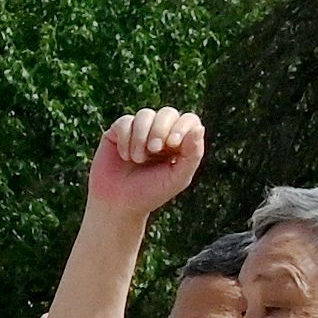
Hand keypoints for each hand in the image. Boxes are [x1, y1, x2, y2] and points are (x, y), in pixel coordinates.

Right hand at [90, 107, 206, 217]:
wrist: (118, 204)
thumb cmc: (151, 193)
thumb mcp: (178, 177)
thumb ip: (193, 154)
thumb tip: (200, 128)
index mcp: (179, 143)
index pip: (188, 120)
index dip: (182, 126)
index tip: (173, 144)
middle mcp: (160, 133)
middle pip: (167, 113)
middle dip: (160, 129)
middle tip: (154, 150)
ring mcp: (139, 131)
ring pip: (145, 115)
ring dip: (141, 137)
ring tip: (138, 159)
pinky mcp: (118, 132)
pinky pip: (125, 122)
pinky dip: (125, 139)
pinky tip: (124, 156)